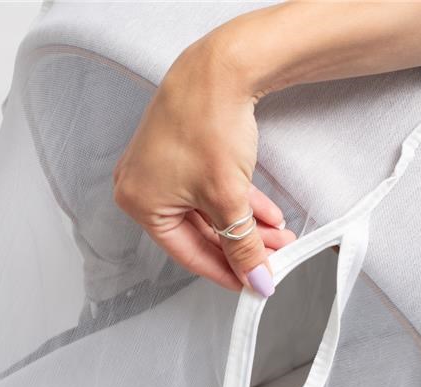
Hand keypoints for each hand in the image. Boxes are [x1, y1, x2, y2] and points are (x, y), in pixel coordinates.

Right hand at [113, 38, 294, 296]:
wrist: (221, 68)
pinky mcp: (184, 155)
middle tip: (273, 260)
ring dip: (247, 227)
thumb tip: (255, 279)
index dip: (226, 272)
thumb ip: (242, 246)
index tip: (251, 284)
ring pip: (212, 213)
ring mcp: (165, 169)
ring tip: (279, 238)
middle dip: (243, 246)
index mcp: (141, 203)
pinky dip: (241, 204)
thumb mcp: (228, 198)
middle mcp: (145, 186)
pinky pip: (213, 191)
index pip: (188, 253)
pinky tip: (269, 216)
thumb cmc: (209, 125)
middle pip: (203, 233)